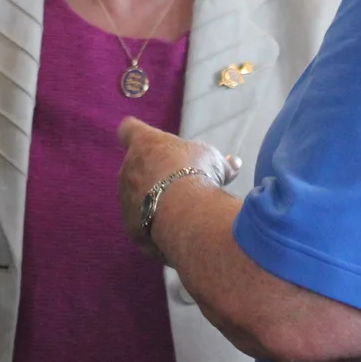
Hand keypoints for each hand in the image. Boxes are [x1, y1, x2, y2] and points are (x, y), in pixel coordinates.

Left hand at [116, 116, 241, 252]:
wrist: (183, 210)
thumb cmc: (196, 172)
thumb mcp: (213, 161)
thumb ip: (220, 162)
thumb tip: (235, 163)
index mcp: (144, 143)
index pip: (129, 129)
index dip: (135, 134)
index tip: (146, 142)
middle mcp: (128, 167)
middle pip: (134, 167)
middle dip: (152, 175)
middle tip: (178, 184)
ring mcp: (125, 197)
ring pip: (135, 197)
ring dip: (153, 202)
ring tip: (180, 212)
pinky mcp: (130, 225)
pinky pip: (141, 225)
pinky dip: (155, 227)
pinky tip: (176, 232)